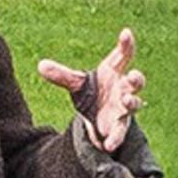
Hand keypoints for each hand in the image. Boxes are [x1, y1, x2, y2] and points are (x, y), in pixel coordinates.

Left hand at [41, 29, 145, 151]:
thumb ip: (62, 76)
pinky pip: (120, 132)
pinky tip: (108, 144)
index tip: (126, 32)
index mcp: (114, 72)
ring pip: (134, 104)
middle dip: (137, 78)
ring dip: (132, 101)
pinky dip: (115, 138)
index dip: (126, 44)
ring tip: (126, 100)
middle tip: (134, 76)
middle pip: (136, 81)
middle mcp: (123, 88)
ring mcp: (123, 108)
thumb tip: (40, 65)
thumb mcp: (77, 84)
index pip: (123, 55)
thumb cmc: (93, 93)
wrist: (96, 118)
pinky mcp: (119, 126)